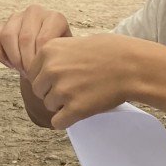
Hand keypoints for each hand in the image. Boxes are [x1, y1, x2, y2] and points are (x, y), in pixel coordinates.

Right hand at [0, 5, 71, 76]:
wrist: (46, 56)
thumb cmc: (57, 58)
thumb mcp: (65, 57)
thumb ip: (62, 57)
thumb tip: (55, 65)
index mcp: (55, 18)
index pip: (43, 39)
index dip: (39, 60)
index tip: (42, 73)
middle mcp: (35, 12)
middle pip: (25, 38)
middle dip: (26, 61)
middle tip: (31, 75)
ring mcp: (16, 17)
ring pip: (7, 36)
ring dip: (13, 58)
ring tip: (22, 69)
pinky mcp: (0, 25)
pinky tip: (11, 64)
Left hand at [28, 34, 156, 128]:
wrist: (132, 65)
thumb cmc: (110, 52)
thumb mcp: (75, 43)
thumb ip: (57, 56)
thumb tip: (43, 71)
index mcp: (48, 51)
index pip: (33, 74)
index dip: (48, 79)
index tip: (65, 78)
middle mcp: (51, 69)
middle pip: (39, 91)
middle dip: (53, 92)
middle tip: (74, 89)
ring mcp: (62, 90)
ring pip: (49, 106)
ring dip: (62, 106)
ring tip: (82, 96)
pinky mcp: (75, 109)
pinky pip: (58, 123)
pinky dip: (67, 121)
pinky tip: (79, 112)